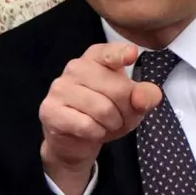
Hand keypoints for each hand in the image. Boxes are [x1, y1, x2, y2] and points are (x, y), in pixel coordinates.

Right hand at [39, 44, 163, 194]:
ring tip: (105, 125)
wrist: (75, 141)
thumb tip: (140, 98)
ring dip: (112, 125)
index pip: (108, 53)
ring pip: (102, 109)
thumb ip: (145, 96)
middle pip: (117, 89)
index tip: (132, 54)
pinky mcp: (50, 110)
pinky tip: (91, 131)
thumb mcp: (133, 105)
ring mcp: (59, 88)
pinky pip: (86, 125)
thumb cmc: (105, 115)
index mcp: (95, 58)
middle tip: (119, 118)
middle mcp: (75, 67)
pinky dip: (96, 133)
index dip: (120, 54)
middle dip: (127, 111)